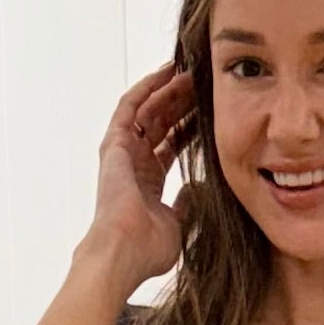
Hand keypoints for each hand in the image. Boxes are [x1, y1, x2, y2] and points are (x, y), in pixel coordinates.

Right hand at [88, 63, 196, 289]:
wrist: (125, 252)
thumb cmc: (147, 250)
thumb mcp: (179, 225)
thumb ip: (188, 204)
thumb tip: (198, 187)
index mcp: (148, 184)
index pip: (170, 146)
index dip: (188, 127)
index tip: (208, 112)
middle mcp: (134, 165)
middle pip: (160, 124)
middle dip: (181, 103)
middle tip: (202, 84)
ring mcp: (122, 153)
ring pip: (148, 110)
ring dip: (168, 90)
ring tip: (189, 72)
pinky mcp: (115, 144)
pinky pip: (130, 106)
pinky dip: (147, 87)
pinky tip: (165, 72)